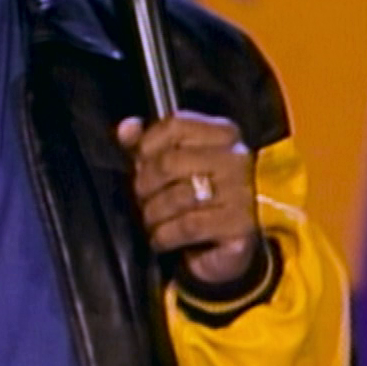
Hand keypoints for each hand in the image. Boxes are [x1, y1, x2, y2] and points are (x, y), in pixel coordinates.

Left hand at [116, 111, 260, 286]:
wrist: (239, 236)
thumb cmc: (205, 193)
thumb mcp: (179, 162)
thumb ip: (149, 142)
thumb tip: (126, 129)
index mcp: (223, 134)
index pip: (175, 126)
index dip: (146, 144)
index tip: (138, 162)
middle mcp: (236, 159)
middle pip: (169, 163)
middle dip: (144, 185)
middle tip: (141, 199)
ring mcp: (241, 192)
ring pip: (177, 197)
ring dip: (153, 214)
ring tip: (150, 221)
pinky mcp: (240, 226)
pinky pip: (189, 226)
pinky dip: (166, 235)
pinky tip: (160, 239)